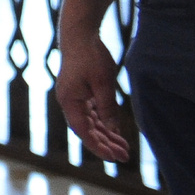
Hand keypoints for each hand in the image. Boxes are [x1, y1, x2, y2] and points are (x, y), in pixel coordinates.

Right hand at [54, 32, 133, 163]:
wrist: (79, 36)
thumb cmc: (90, 56)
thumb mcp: (103, 82)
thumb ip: (107, 107)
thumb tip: (113, 129)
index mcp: (70, 101)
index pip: (83, 131)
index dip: (98, 146)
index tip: (114, 158)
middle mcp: (69, 102)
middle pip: (87, 130)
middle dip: (105, 144)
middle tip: (125, 157)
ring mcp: (73, 98)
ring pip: (90, 124)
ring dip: (106, 136)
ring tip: (124, 148)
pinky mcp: (80, 93)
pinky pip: (91, 114)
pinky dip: (103, 124)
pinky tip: (116, 131)